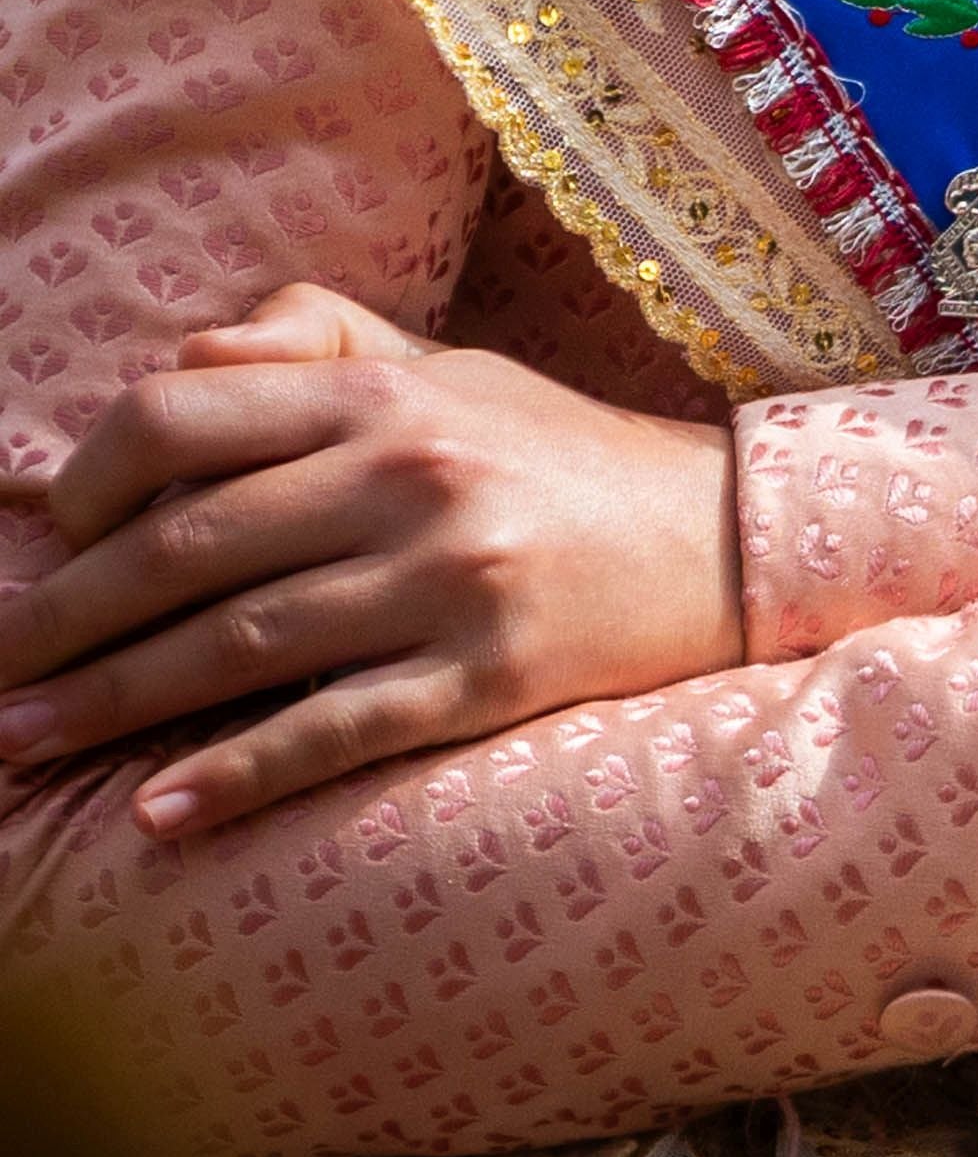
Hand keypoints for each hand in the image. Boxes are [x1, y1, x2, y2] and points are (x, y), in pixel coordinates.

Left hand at [0, 284, 743, 834]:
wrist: (728, 540)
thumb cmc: (561, 453)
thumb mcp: (451, 367)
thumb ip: (318, 341)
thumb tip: (179, 360)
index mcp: (391, 391)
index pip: (182, 417)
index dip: (87, 481)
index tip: (49, 537)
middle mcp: (414, 474)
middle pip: (186, 549)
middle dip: (63, 617)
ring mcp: (452, 580)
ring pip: (237, 647)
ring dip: (110, 704)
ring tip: (22, 741)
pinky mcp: (488, 678)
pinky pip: (331, 732)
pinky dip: (232, 778)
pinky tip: (154, 815)